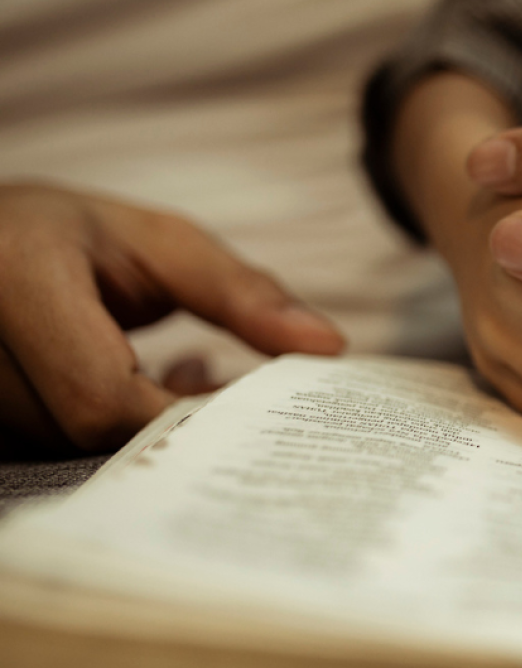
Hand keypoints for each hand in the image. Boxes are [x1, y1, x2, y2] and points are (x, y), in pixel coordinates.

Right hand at [0, 183, 343, 452]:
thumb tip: (326, 346)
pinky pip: (48, 449)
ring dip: (140, 427)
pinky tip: (145, 390)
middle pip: (86, 432)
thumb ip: (239, 293)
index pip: (101, 393)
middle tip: (225, 384)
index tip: (246, 400)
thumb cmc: (73, 235)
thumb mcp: (161, 243)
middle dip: (171, 423)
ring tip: (188, 372)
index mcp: (16, 277)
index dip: (180, 413)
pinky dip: (108, 432)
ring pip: (69, 449)